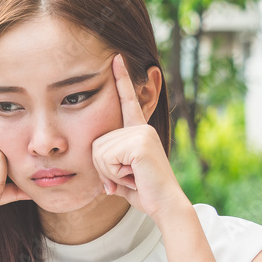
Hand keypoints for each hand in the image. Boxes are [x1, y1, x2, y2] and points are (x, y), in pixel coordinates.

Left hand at [91, 54, 188, 220]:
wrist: (165, 204)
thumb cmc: (143, 191)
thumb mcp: (120, 174)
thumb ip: (109, 163)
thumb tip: (101, 170)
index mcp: (137, 131)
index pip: (127, 101)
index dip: (122, 79)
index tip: (116, 57)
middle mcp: (140, 127)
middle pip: (95, 143)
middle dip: (103, 168)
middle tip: (127, 176)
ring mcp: (140, 133)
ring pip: (98, 152)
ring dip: (109, 173)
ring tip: (132, 176)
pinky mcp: (139, 143)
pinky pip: (106, 159)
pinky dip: (114, 175)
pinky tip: (133, 176)